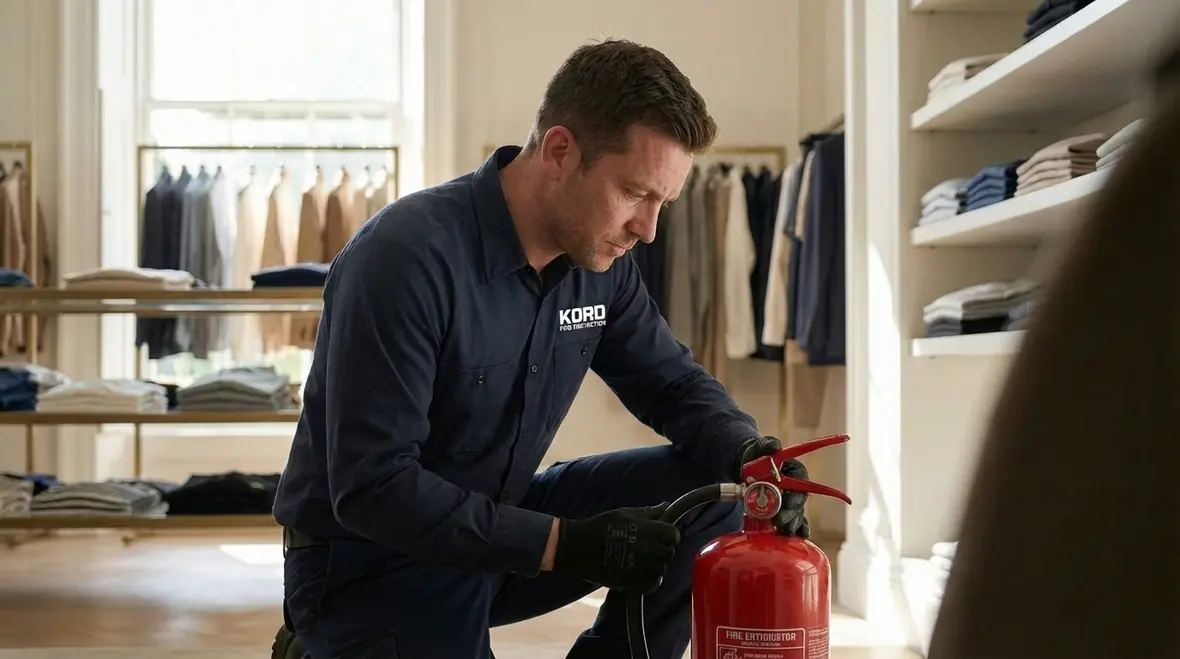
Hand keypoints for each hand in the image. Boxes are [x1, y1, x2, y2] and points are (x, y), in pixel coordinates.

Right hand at [552, 504, 679, 593]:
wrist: (577, 547)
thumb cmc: (600, 526)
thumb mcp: (624, 513)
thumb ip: (648, 512)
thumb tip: (666, 507)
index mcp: (646, 530)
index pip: (673, 535)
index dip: (669, 535)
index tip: (661, 535)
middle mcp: (646, 550)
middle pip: (669, 553)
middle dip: (663, 549)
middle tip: (650, 547)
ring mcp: (640, 568)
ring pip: (661, 568)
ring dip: (656, 564)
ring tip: (643, 559)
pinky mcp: (631, 583)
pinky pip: (653, 584)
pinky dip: (651, 580)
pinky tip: (643, 573)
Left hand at [735, 435, 811, 538]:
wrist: (748, 465)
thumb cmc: (758, 454)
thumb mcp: (761, 446)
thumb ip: (768, 444)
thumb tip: (774, 445)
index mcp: (795, 471)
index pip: (802, 483)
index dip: (797, 495)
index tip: (790, 504)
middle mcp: (796, 486)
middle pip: (798, 502)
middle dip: (792, 514)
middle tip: (781, 522)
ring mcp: (790, 499)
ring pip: (796, 513)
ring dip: (792, 524)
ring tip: (786, 532)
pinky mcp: (783, 508)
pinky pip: (792, 520)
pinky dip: (795, 529)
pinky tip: (795, 536)